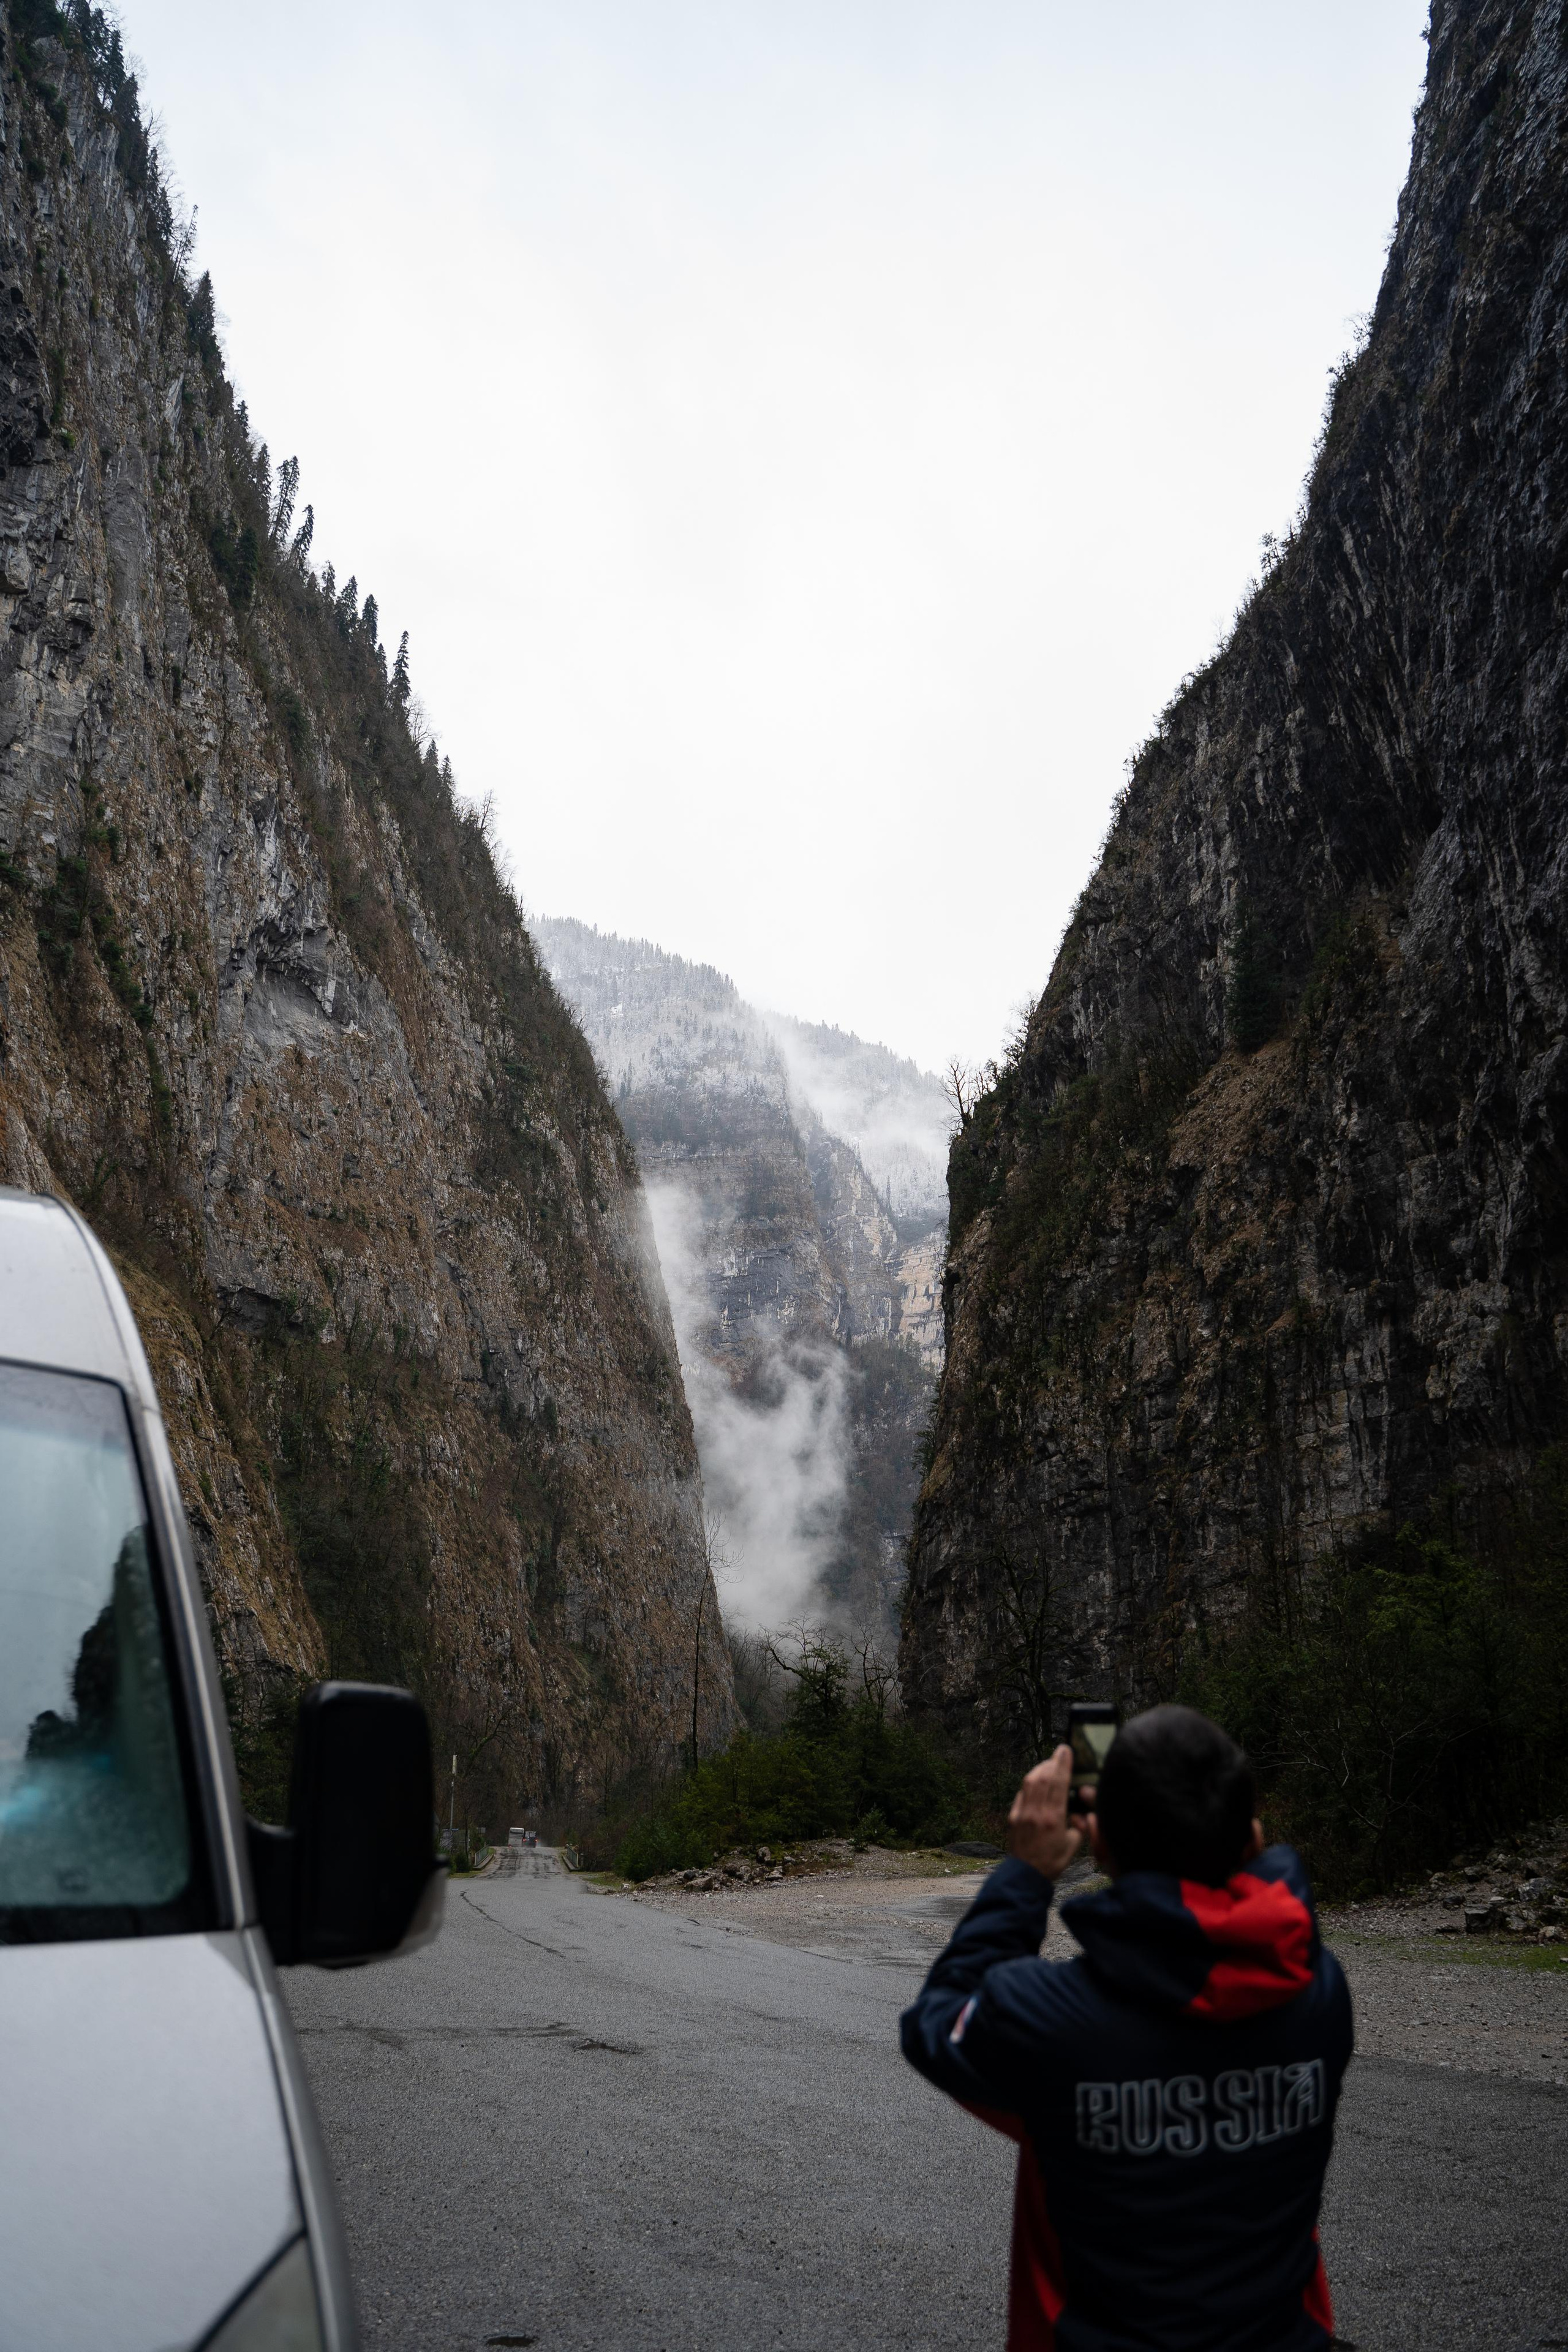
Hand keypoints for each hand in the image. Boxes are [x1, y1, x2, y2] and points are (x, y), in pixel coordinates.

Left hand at [1006, 1745, 1083, 1882]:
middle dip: (1052, 1762)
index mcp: (1053, 1818)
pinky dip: (1029, 1783)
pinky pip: (1021, 1793)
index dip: (1063, 1764)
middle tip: (1059, 1754)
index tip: (1066, 1750)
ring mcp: (1022, 1812)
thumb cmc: (1052, 1862)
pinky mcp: (1013, 1816)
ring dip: (1040, 1769)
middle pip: (1043, 1777)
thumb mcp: (1073, 1846)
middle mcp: (1036, 1811)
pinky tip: (1036, 1783)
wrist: (1026, 1875)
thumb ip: (1079, 1827)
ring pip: (1029, 1782)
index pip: (1058, 1783)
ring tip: (1049, 1765)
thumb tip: (1080, 1813)